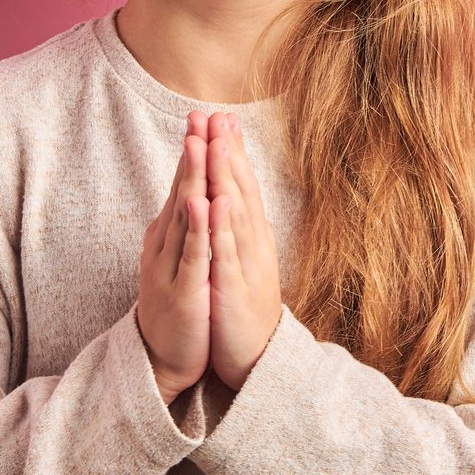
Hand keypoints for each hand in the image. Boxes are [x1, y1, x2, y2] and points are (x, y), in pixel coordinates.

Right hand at [135, 113, 212, 402]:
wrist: (164, 358)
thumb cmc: (178, 304)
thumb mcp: (180, 257)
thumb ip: (184, 225)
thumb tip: (190, 190)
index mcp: (170, 234)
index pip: (184, 184)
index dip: (196, 150)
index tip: (206, 115)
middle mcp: (166, 243)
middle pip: (181, 189)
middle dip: (192, 152)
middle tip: (199, 115)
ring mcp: (172, 264)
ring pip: (183, 215)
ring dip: (191, 179)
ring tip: (197, 145)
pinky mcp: (183, 289)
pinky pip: (191, 253)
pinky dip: (196, 227)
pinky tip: (201, 202)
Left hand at [204, 112, 284, 389]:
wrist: (257, 359)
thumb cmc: (244, 307)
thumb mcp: (242, 262)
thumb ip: (239, 229)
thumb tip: (234, 196)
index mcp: (251, 237)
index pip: (241, 186)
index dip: (232, 151)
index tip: (222, 116)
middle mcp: (253, 244)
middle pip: (241, 190)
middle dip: (229, 152)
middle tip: (220, 115)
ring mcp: (246, 265)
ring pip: (236, 215)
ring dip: (228, 178)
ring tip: (219, 145)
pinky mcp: (234, 290)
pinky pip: (227, 254)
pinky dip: (222, 227)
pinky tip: (216, 203)